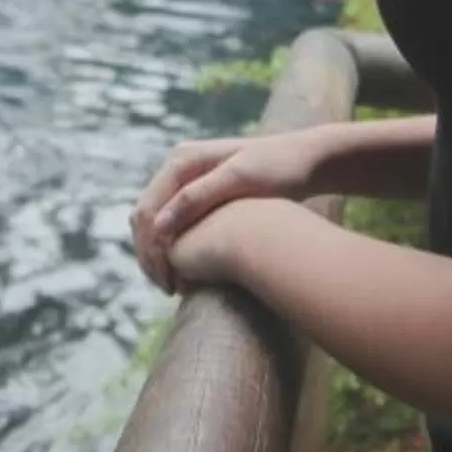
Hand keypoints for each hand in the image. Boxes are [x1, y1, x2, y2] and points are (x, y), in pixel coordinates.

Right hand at [129, 125, 336, 293]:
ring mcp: (186, 178)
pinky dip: (171, 247)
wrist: (308, 160)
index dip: (151, 250)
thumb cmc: (280, 169)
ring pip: (153, 222)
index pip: (146, 211)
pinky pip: (171, 222)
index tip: (167, 283)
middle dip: (150, 256)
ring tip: (174, 286)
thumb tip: (159, 226)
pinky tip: (186, 270)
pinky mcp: (198, 191)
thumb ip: (197, 198)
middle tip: (168, 291)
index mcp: (181, 160)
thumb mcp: (241, 180)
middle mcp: (177, 166)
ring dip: (157, 254)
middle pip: (143, 217)